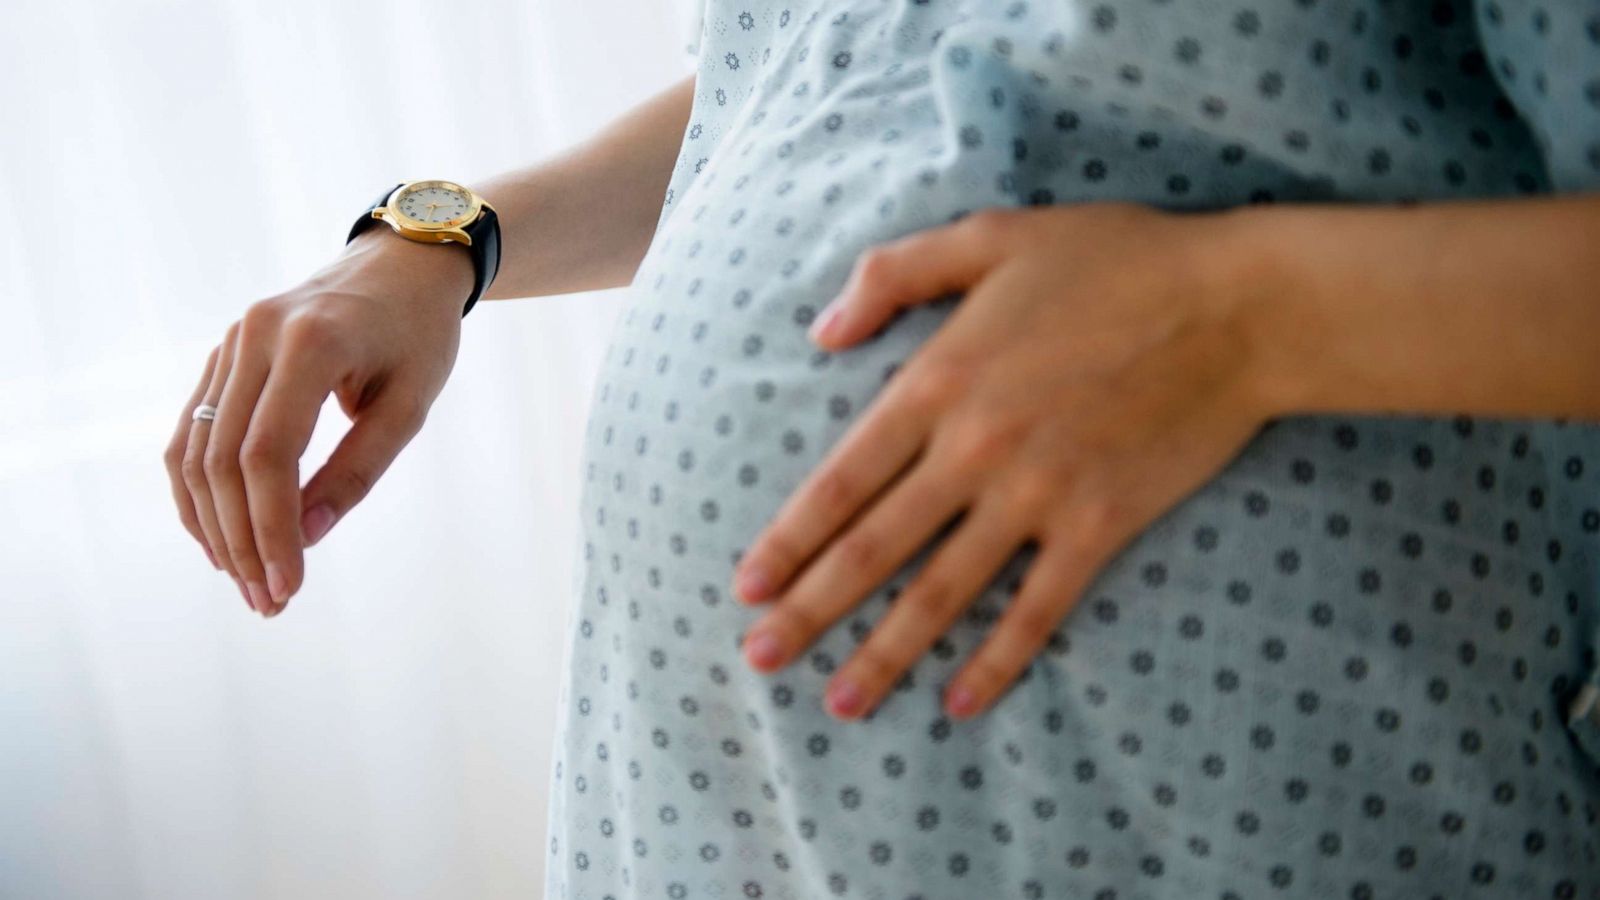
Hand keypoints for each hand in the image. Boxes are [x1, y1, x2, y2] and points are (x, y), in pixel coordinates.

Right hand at [163, 228, 474, 616]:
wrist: (398, 266)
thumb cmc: (418, 336)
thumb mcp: (410, 405)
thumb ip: (359, 471)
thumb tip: (308, 538)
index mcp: (310, 342)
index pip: (268, 454)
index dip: (271, 528)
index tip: (289, 586)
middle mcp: (254, 335)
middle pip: (223, 459)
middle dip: (241, 540)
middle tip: (268, 601)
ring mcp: (229, 343)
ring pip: (195, 450)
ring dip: (213, 525)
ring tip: (246, 581)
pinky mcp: (222, 356)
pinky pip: (193, 431)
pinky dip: (199, 489)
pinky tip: (221, 537)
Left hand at [730, 203, 1280, 720]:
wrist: (1237, 304)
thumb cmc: (1112, 260)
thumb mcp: (989, 235)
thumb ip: (893, 275)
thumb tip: (820, 334)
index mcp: (937, 382)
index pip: (840, 482)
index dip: (787, 540)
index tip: (746, 588)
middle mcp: (974, 450)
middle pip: (873, 550)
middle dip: (809, 612)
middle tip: (761, 660)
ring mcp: (1037, 495)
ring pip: (942, 593)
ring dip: (885, 654)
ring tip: (838, 703)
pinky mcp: (1099, 526)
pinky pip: (1037, 609)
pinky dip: (998, 661)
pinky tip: (961, 704)